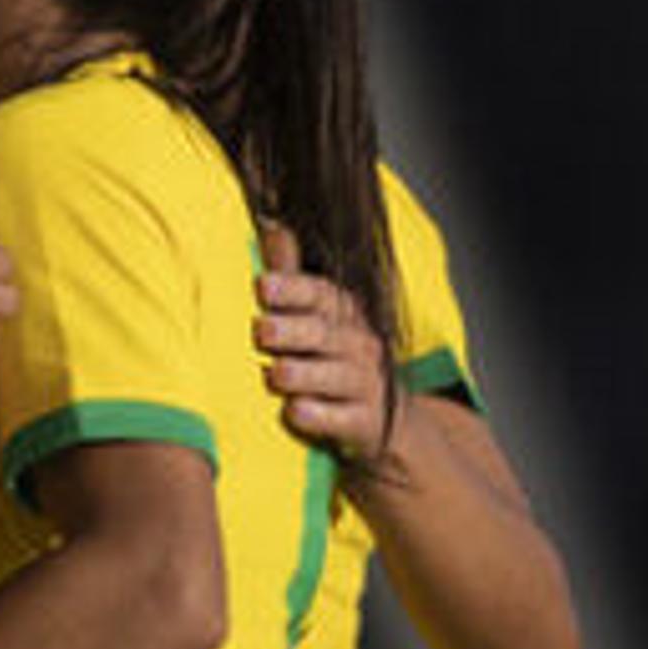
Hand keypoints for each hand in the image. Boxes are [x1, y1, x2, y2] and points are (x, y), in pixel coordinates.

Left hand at [256, 223, 394, 460]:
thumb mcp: (320, 316)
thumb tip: (271, 225)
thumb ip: (292, 277)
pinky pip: (343, 418)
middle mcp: (359, 345)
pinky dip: (319, 416)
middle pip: (325, 334)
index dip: (293, 289)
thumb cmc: (335, 358)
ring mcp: (366, 385)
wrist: (386, 419)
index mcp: (345, 315)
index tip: (262, 286)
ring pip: (335, 376)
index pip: (322, 295)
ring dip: (304, 374)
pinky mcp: (366, 422)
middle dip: (293, 331)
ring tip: (276, 372)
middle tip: (262, 330)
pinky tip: (295, 412)